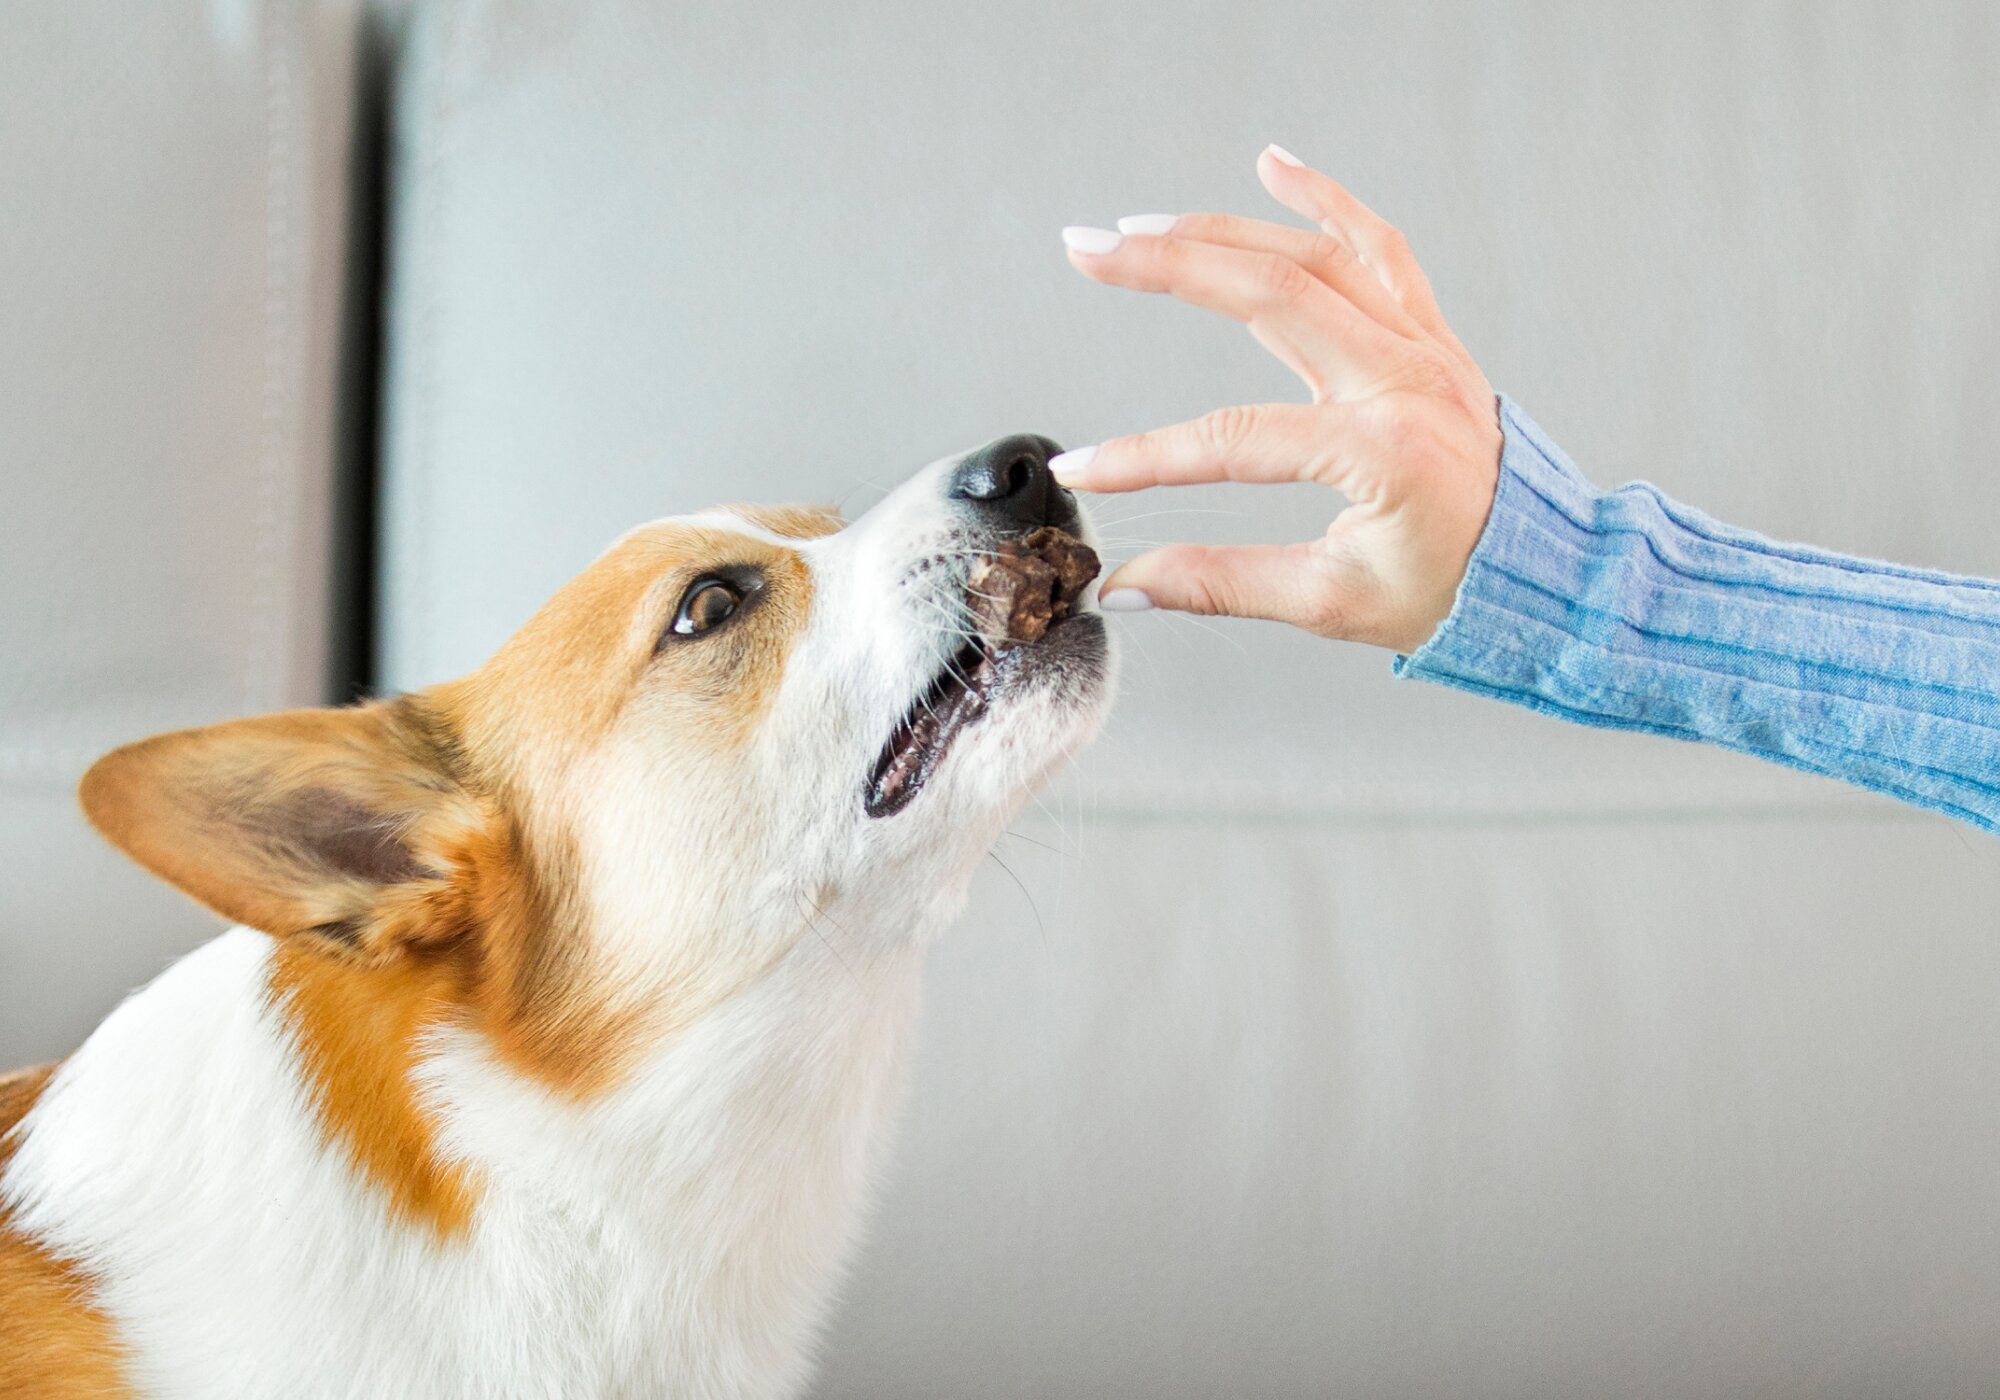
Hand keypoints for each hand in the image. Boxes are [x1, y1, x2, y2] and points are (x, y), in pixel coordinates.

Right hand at [1057, 145, 1502, 653]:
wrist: (1543, 569)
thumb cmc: (1448, 588)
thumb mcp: (1331, 601)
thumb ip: (1222, 585)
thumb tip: (1126, 588)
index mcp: (1381, 453)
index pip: (1236, 440)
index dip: (1145, 457)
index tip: (1080, 469)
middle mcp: (1403, 379)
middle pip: (1270, 293)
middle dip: (1167, 267)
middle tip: (1088, 251)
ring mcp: (1421, 346)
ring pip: (1314, 257)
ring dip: (1223, 232)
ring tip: (1142, 226)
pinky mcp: (1430, 333)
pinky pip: (1379, 247)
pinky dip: (1327, 200)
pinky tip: (1274, 166)